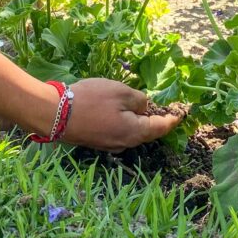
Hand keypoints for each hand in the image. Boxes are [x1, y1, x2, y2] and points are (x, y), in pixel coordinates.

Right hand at [57, 78, 181, 151]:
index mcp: (134, 132)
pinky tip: (120, 110)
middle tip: (164, 108)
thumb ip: (139, 99)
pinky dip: (125, 122)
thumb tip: (145, 107)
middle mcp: (125, 143)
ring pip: (131, 132)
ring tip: (142, 106)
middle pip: (146, 132)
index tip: (182, 114)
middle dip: (156, 121)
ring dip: (138, 121)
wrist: (55, 114)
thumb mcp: (120, 92)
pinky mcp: (97, 141)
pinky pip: (118, 131)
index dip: (173, 120)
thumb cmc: (91, 100)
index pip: (161, 128)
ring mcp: (110, 145)